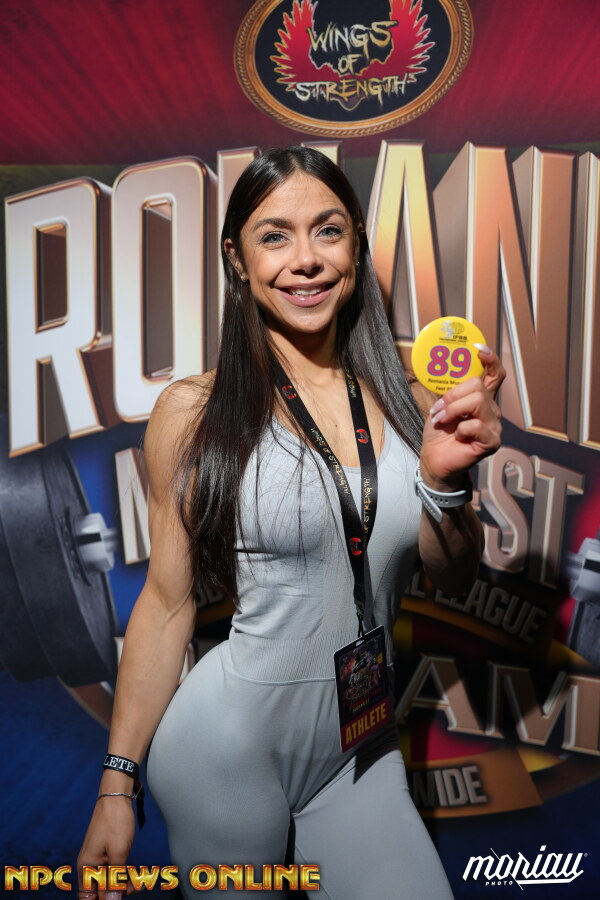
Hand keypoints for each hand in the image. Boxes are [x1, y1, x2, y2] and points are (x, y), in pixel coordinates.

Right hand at [77, 794, 134, 899]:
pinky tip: (133, 876)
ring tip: (136, 883)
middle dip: (115, 893)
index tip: (119, 897)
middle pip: (99, 891)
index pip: (88, 897)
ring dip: (120, 885)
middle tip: (132, 889)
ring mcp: (96, 858)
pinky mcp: (105, 852)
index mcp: (86, 867)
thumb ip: (114, 879)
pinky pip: (111, 871)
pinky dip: (121, 875)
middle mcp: (88, 865)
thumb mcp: (119, 853)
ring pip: (107, 881)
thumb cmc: (116, 822)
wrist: (116, 797)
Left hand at [419, 345, 504, 489]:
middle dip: (453, 396)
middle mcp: (492, 409)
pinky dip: (461, 429)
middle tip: (439, 409)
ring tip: (442, 421)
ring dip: (453, 411)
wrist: (434, 457)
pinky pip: (477, 425)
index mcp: (481, 398)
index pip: (495, 374)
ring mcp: (494, 426)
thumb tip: (444, 367)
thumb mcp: (441, 405)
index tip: (478, 350)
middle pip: (478, 387)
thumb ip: (449, 389)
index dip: (490, 360)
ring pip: (477, 402)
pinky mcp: (492, 442)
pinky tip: (457, 436)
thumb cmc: (439, 432)